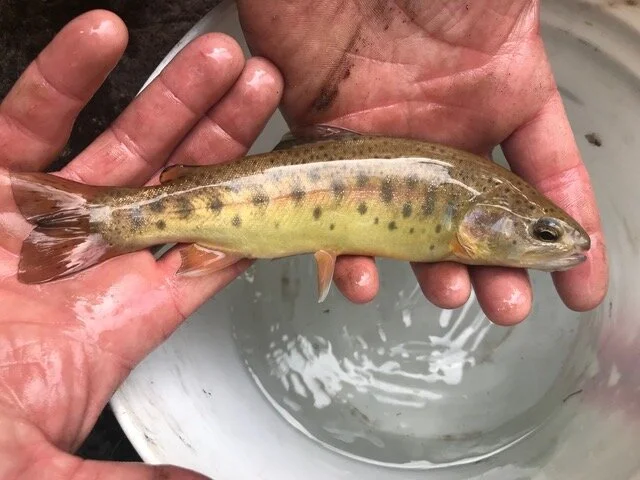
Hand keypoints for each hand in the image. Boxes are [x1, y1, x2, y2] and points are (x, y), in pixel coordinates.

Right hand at [0, 10, 281, 478]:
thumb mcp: (42, 467)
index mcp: (121, 315)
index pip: (210, 253)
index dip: (254, 213)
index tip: (292, 178)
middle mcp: (94, 257)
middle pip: (183, 184)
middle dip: (226, 134)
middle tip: (267, 90)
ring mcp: (44, 215)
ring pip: (123, 142)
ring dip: (171, 98)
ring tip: (220, 61)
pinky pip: (34, 117)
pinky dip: (69, 76)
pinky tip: (104, 39)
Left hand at [237, 0, 607, 324]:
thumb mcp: (499, 5)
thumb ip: (533, 34)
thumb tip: (619, 27)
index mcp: (497, 90)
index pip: (546, 171)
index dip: (568, 230)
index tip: (581, 282)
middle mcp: (442, 124)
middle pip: (477, 216)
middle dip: (498, 268)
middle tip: (507, 306)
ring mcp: (384, 141)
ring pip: (409, 228)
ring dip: (428, 272)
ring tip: (447, 295)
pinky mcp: (325, 146)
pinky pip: (339, 216)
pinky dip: (348, 256)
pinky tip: (360, 276)